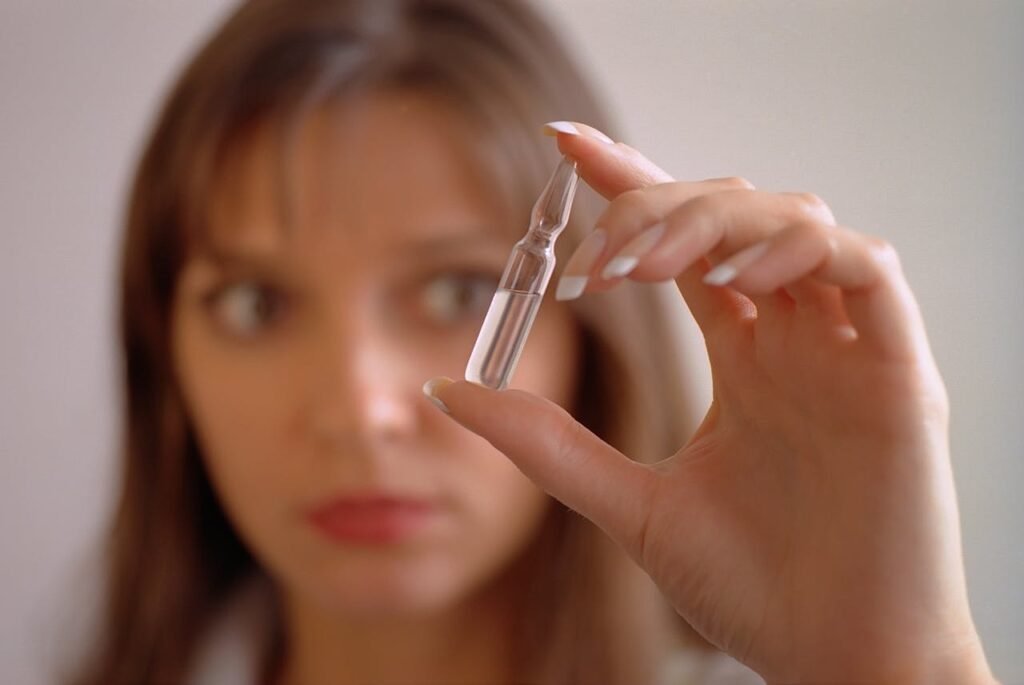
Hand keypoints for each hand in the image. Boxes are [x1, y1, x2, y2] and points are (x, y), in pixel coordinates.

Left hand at [425, 123, 994, 683]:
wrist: (834, 663)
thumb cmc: (751, 586)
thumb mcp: (628, 503)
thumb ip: (544, 444)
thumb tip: (445, 393)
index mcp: (745, 357)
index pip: (685, 243)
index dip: (630, 183)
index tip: (562, 146)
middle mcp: (795, 337)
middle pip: (733, 215)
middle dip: (656, 208)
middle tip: (592, 255)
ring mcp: (847, 348)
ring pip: (795, 219)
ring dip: (712, 219)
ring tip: (639, 263)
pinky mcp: (900, 371)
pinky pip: (867, 268)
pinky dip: (800, 248)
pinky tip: (734, 274)